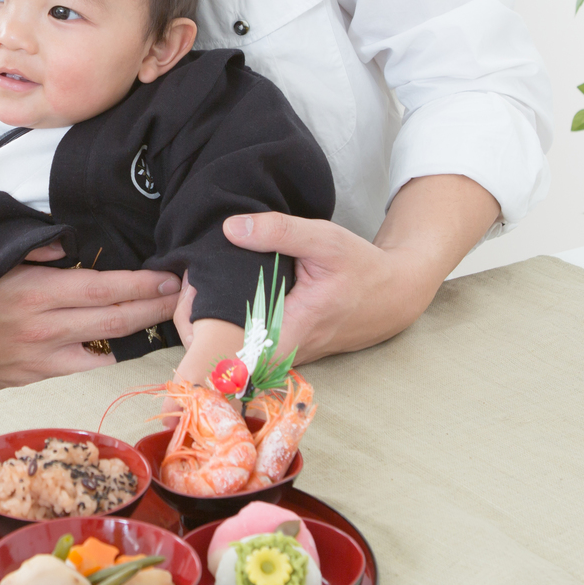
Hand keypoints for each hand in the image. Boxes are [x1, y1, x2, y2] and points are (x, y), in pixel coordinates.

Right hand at [0, 264, 180, 388]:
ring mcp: (36, 361)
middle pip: (115, 324)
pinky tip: (117, 349)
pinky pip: (76, 372)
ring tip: (162, 325)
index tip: (171, 278)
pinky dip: (100, 360)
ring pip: (102, 355)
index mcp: (34, 293)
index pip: (104, 290)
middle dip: (155, 311)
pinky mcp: (28, 382)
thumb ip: (34, 248)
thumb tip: (70, 248)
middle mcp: (41, 330)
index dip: (143, 285)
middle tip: (185, 300)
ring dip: (135, 340)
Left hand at [214, 176, 498, 362]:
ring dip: (211, 325)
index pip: (229, 350)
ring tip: (199, 287)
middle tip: (189, 283)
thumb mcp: (324, 240)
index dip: (200, 326)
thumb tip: (231, 228)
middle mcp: (283, 353)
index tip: (190, 293)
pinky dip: (229, 326)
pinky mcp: (286, 351)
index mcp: (289, 331)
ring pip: (233, 352)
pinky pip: (247, 346)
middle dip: (196, 322)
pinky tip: (220, 298)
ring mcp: (284, 356)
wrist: (395, 295)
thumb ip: (278, 231)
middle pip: (222, 353)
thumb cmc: (361, 268)